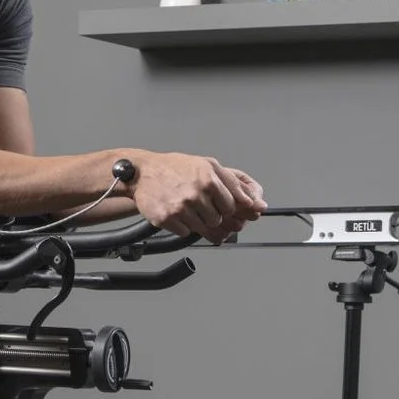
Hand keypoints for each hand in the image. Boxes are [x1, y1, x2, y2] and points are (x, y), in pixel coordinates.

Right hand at [126, 151, 267, 242]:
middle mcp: (196, 193)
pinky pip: (186, 233)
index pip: (230, 206)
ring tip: (187, 207)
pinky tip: (176, 212)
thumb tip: (256, 203)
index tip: (217, 202)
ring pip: (203, 228)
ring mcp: (181, 208)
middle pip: (218, 219)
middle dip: (211, 214)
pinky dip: (183, 226)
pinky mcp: (167, 219)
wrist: (142, 173)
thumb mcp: (208, 166)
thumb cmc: (177, 168)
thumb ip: (233, 183)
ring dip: (198, 221)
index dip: (224, 206)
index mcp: (208, 179)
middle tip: (199, 204)